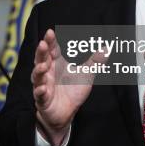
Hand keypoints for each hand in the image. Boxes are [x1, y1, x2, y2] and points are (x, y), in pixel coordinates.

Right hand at [32, 29, 106, 145]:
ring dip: (38, 70)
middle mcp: (48, 72)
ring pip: (37, 76)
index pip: (52, 50)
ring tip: (43, 65)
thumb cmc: (72, 91)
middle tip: (43, 44)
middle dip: (41, 52)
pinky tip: (43, 88)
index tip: (50, 32)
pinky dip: (40, 91)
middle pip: (41, 59)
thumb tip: (107, 48)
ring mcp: (43, 85)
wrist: (66, 113)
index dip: (50, 41)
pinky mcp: (43, 99)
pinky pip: (39, 94)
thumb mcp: (86, 75)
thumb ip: (95, 61)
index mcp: (56, 64)